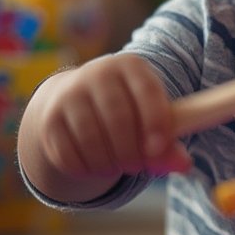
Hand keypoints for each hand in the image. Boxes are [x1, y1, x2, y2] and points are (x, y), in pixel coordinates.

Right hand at [32, 53, 190, 183]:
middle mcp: (97, 72)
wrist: (78, 99)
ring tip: (118, 168)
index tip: (158, 150)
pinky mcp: (50, 119)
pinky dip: (85, 169)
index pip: (147, 91)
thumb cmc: (128, 109)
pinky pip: (68, 153)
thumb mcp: (150, 115)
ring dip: (108, 164)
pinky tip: (96, 168)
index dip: (155, 122)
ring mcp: (69, 94)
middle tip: (137, 168)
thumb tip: (184, 165)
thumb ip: (168, 141)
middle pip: (118, 118)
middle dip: (131, 151)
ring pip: (91, 138)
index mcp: (131, 66)